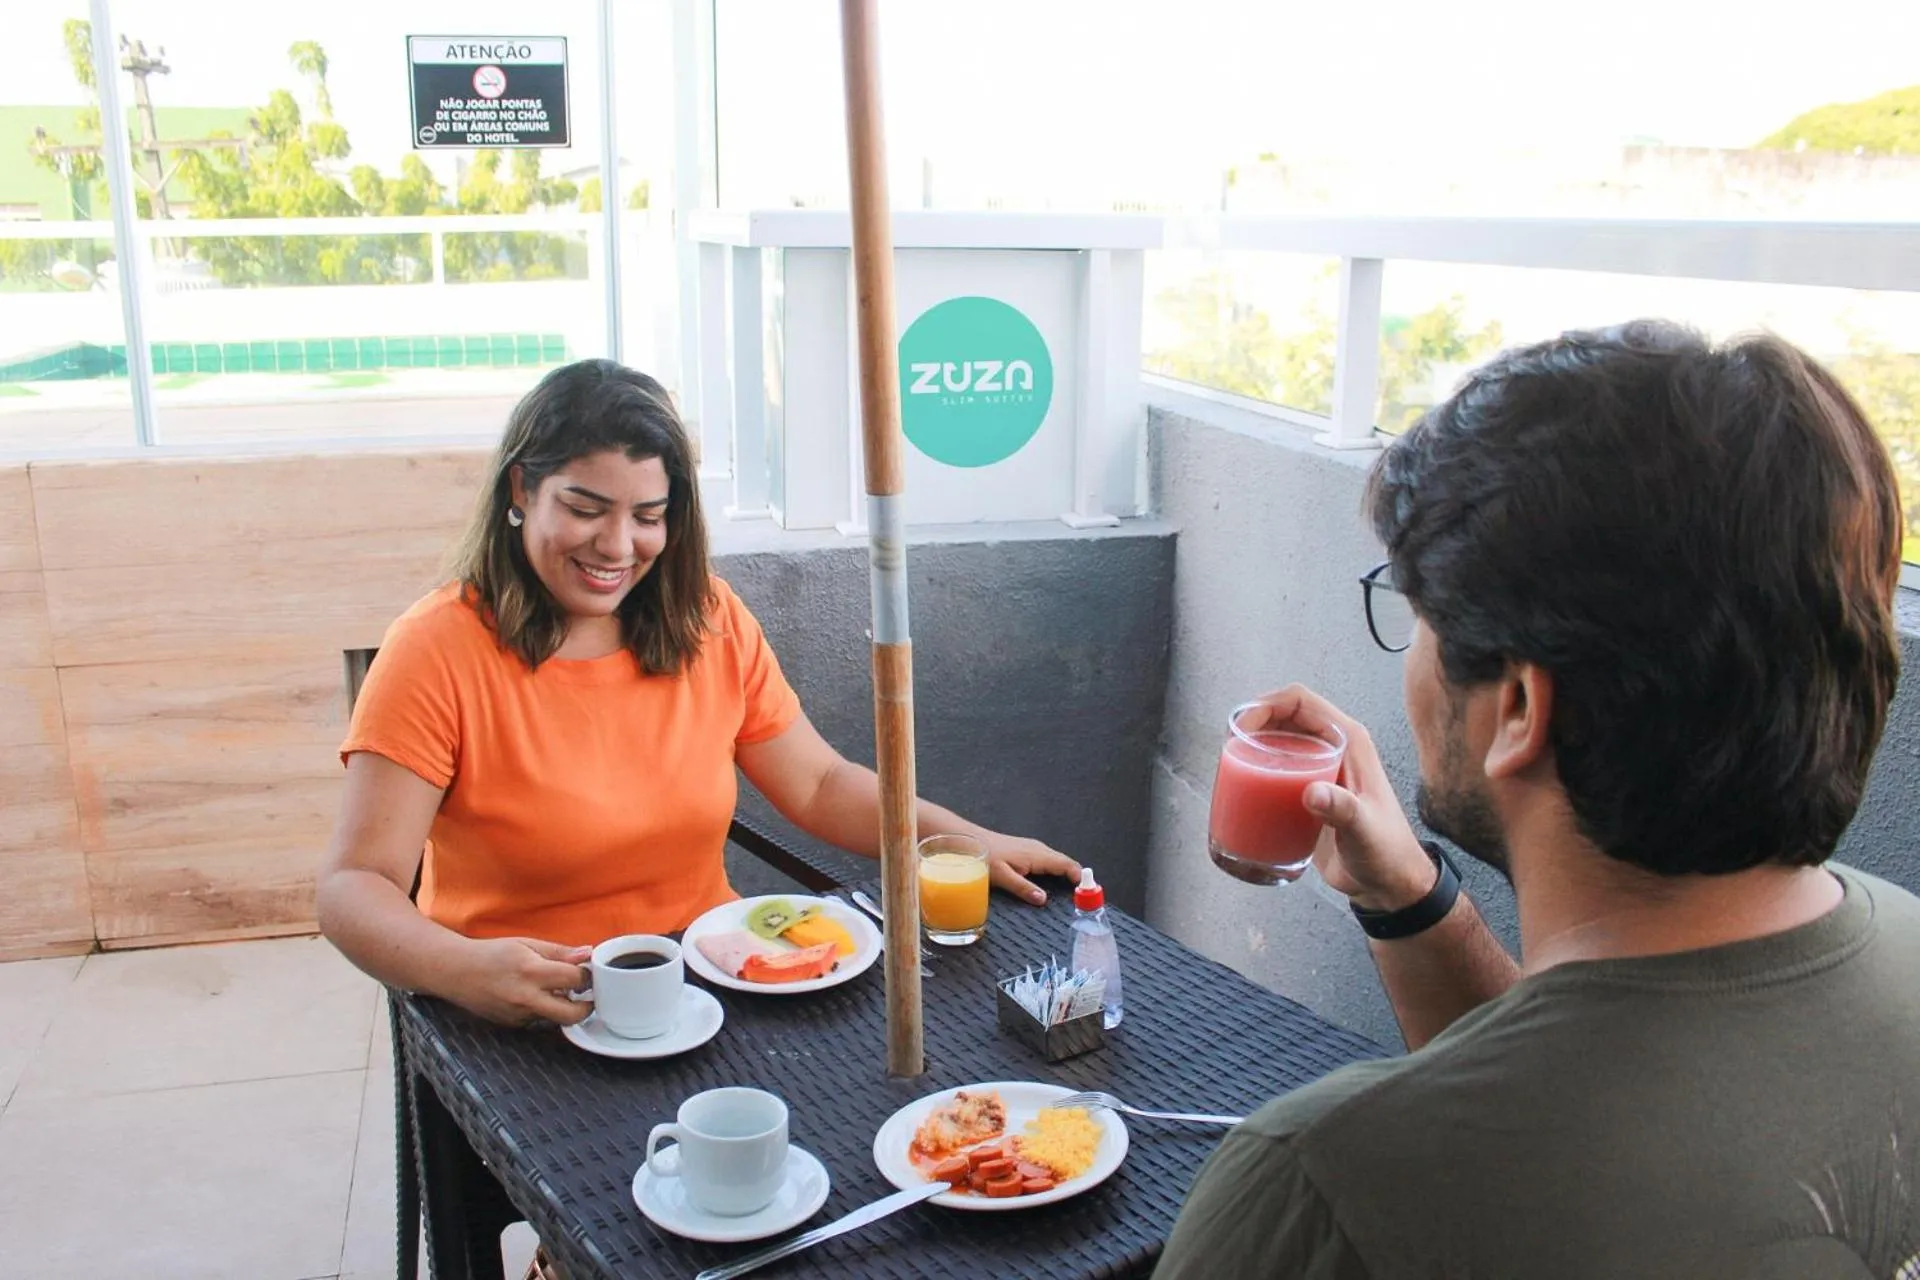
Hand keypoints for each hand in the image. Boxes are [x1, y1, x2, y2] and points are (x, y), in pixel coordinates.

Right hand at [450, 936, 592, 1027]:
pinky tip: (536, 997)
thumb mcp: (527, 944)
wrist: (456, 972)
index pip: (575, 980)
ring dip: (564, 1008)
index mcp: (532, 972)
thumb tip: (586, 954)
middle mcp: (527, 998)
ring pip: (556, 1019)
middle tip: (587, 996)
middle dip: (586, 1007)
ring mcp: (519, 1015)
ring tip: (557, 991)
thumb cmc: (492, 954)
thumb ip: (559, 952)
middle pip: (572, 1015)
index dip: (587, 976)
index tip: (587, 972)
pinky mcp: (513, 1025)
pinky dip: (544, 1010)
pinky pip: (539, 1021)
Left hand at [979, 833, 1082, 905]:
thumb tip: (1043, 900)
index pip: (1067, 865)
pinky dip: (1058, 872)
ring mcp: (1035, 849)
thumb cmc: (986, 855)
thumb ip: (1023, 888)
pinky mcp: (1030, 851)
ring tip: (1073, 894)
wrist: (974, 839)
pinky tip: (1054, 884)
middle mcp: (1040, 849)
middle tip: (1083, 899)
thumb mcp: (1003, 876)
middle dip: (1077, 879)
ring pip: (1058, 862)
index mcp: (1038, 855)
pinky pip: (1050, 861)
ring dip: (1067, 875)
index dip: (1080, 878)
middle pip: (1066, 863)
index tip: (1087, 893)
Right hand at [1247, 685, 1435, 911]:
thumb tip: (1311, 793)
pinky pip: (1278, 769)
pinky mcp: (1309, 793)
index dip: (1267, 704)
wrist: (1390, 883)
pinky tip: (1243, 790)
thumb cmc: (1387, 852)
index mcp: (1349, 742)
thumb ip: (1342, 810)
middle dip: (1252, 725)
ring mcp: (1321, 770)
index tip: (1243, 727)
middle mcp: (1334, 748)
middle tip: (1230, 749)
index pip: (1301, 701)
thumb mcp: (1364, 829)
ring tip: (1232, 767)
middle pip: (1283, 717)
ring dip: (1252, 747)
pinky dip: (1258, 771)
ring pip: (1279, 741)